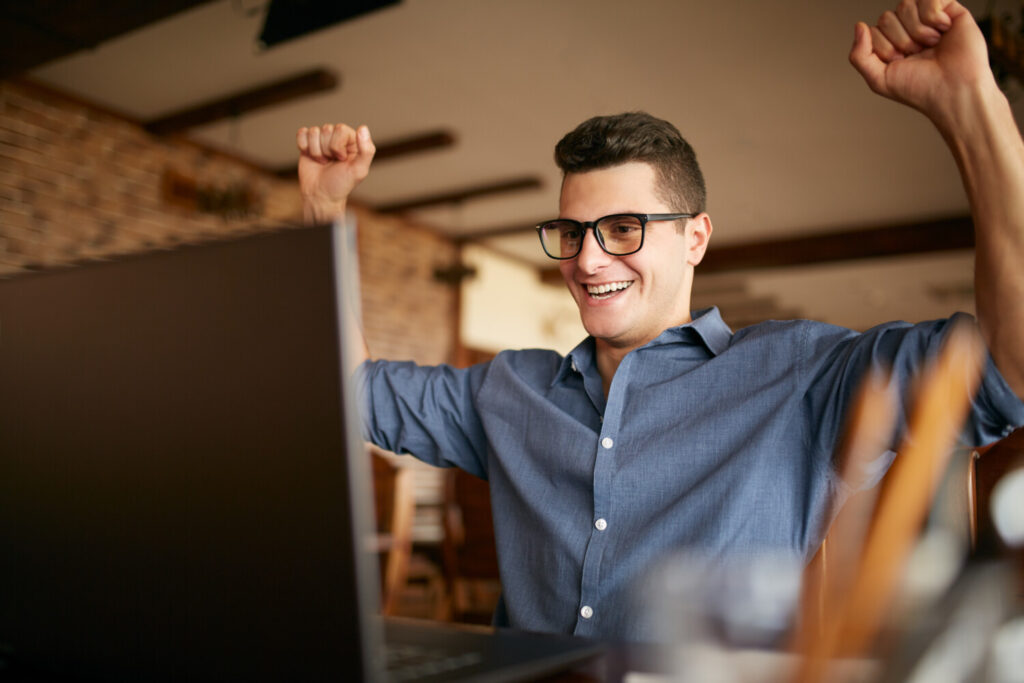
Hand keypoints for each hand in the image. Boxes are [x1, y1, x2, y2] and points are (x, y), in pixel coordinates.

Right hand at [296, 123, 375, 223]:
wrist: (320, 195)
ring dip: (316, 151)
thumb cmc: (341, 184)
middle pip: (326, 129)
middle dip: (326, 150)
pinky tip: (311, 157)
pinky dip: (304, 146)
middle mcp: (338, 137)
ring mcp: (322, 139)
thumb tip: (363, 128)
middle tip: (330, 163)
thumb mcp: (359, 171)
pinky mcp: (308, 142)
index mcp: (352, 140)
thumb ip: (367, 151)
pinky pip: (302, 133)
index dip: (337, 146)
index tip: (341, 160)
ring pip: (314, 132)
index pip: (341, 129)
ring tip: (322, 162)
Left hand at [849, 0, 994, 124]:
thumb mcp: (879, 79)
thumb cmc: (920, 89)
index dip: (885, 47)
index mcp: (891, 44)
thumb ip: (859, 55)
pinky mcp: (949, 10)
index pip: (873, 31)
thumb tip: (859, 25)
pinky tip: (943, 30)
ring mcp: (927, 19)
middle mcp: (908, 30)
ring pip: (905, 5)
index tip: (901, 63)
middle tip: (918, 55)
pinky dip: (933, 17)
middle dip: (901, 40)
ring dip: (917, 31)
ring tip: (931, 45)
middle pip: (887, 17)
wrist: (953, 89)